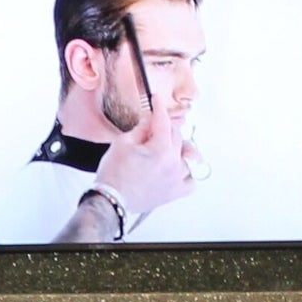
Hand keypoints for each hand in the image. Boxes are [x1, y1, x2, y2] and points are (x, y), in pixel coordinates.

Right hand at [92, 96, 194, 222]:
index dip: (158, 107)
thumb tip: (150, 119)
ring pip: (187, 156)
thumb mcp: (123, 143)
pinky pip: (190, 181)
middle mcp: (173, 163)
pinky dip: (186, 174)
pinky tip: (176, 169)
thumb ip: (142, 128)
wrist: (111, 200)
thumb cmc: (114, 176)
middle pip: (176, 136)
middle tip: (152, 127)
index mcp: (161, 149)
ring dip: (177, 149)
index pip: (163, 121)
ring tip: (164, 148)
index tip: (156, 100)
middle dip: (165, 128)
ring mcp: (176, 179)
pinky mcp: (174, 193)